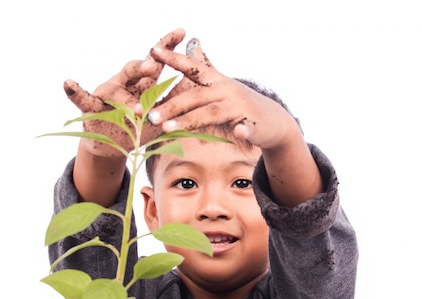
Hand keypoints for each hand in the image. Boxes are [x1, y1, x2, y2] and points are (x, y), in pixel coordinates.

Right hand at [64, 28, 187, 155]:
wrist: (114, 145)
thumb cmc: (140, 125)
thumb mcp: (162, 113)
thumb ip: (178, 96)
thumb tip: (204, 80)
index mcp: (143, 83)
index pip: (156, 62)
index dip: (167, 47)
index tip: (182, 32)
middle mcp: (124, 83)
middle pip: (134, 70)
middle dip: (143, 66)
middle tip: (152, 66)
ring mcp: (107, 94)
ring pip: (114, 90)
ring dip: (125, 100)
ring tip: (136, 109)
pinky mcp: (91, 108)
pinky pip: (82, 99)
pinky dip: (75, 92)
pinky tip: (69, 83)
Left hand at [147, 40, 302, 151]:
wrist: (273, 121)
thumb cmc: (240, 104)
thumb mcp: (221, 84)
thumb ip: (204, 67)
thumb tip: (193, 41)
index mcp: (216, 80)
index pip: (192, 67)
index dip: (173, 58)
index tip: (152, 50)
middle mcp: (227, 90)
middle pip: (195, 96)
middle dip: (170, 105)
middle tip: (148, 115)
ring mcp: (240, 107)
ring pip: (211, 113)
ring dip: (188, 120)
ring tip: (167, 129)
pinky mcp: (252, 125)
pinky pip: (245, 128)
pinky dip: (242, 130)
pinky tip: (238, 133)